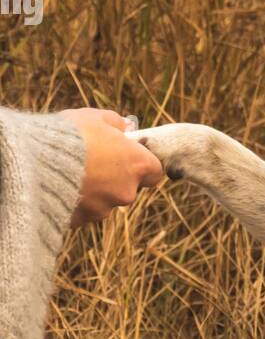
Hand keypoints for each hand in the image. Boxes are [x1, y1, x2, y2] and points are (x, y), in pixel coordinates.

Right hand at [59, 108, 163, 226]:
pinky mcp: (81, 220)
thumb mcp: (94, 117)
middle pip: (128, 188)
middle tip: (92, 163)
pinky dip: (74, 202)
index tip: (127, 158)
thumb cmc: (70, 135)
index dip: (141, 165)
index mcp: (136, 165)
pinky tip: (59, 187)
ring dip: (93, 191)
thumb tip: (126, 127)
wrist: (36, 162)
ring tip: (70, 173)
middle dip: (114, 178)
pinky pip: (82, 211)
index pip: (154, 172)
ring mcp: (103, 209)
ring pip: (104, 201)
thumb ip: (115, 123)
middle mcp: (126, 191)